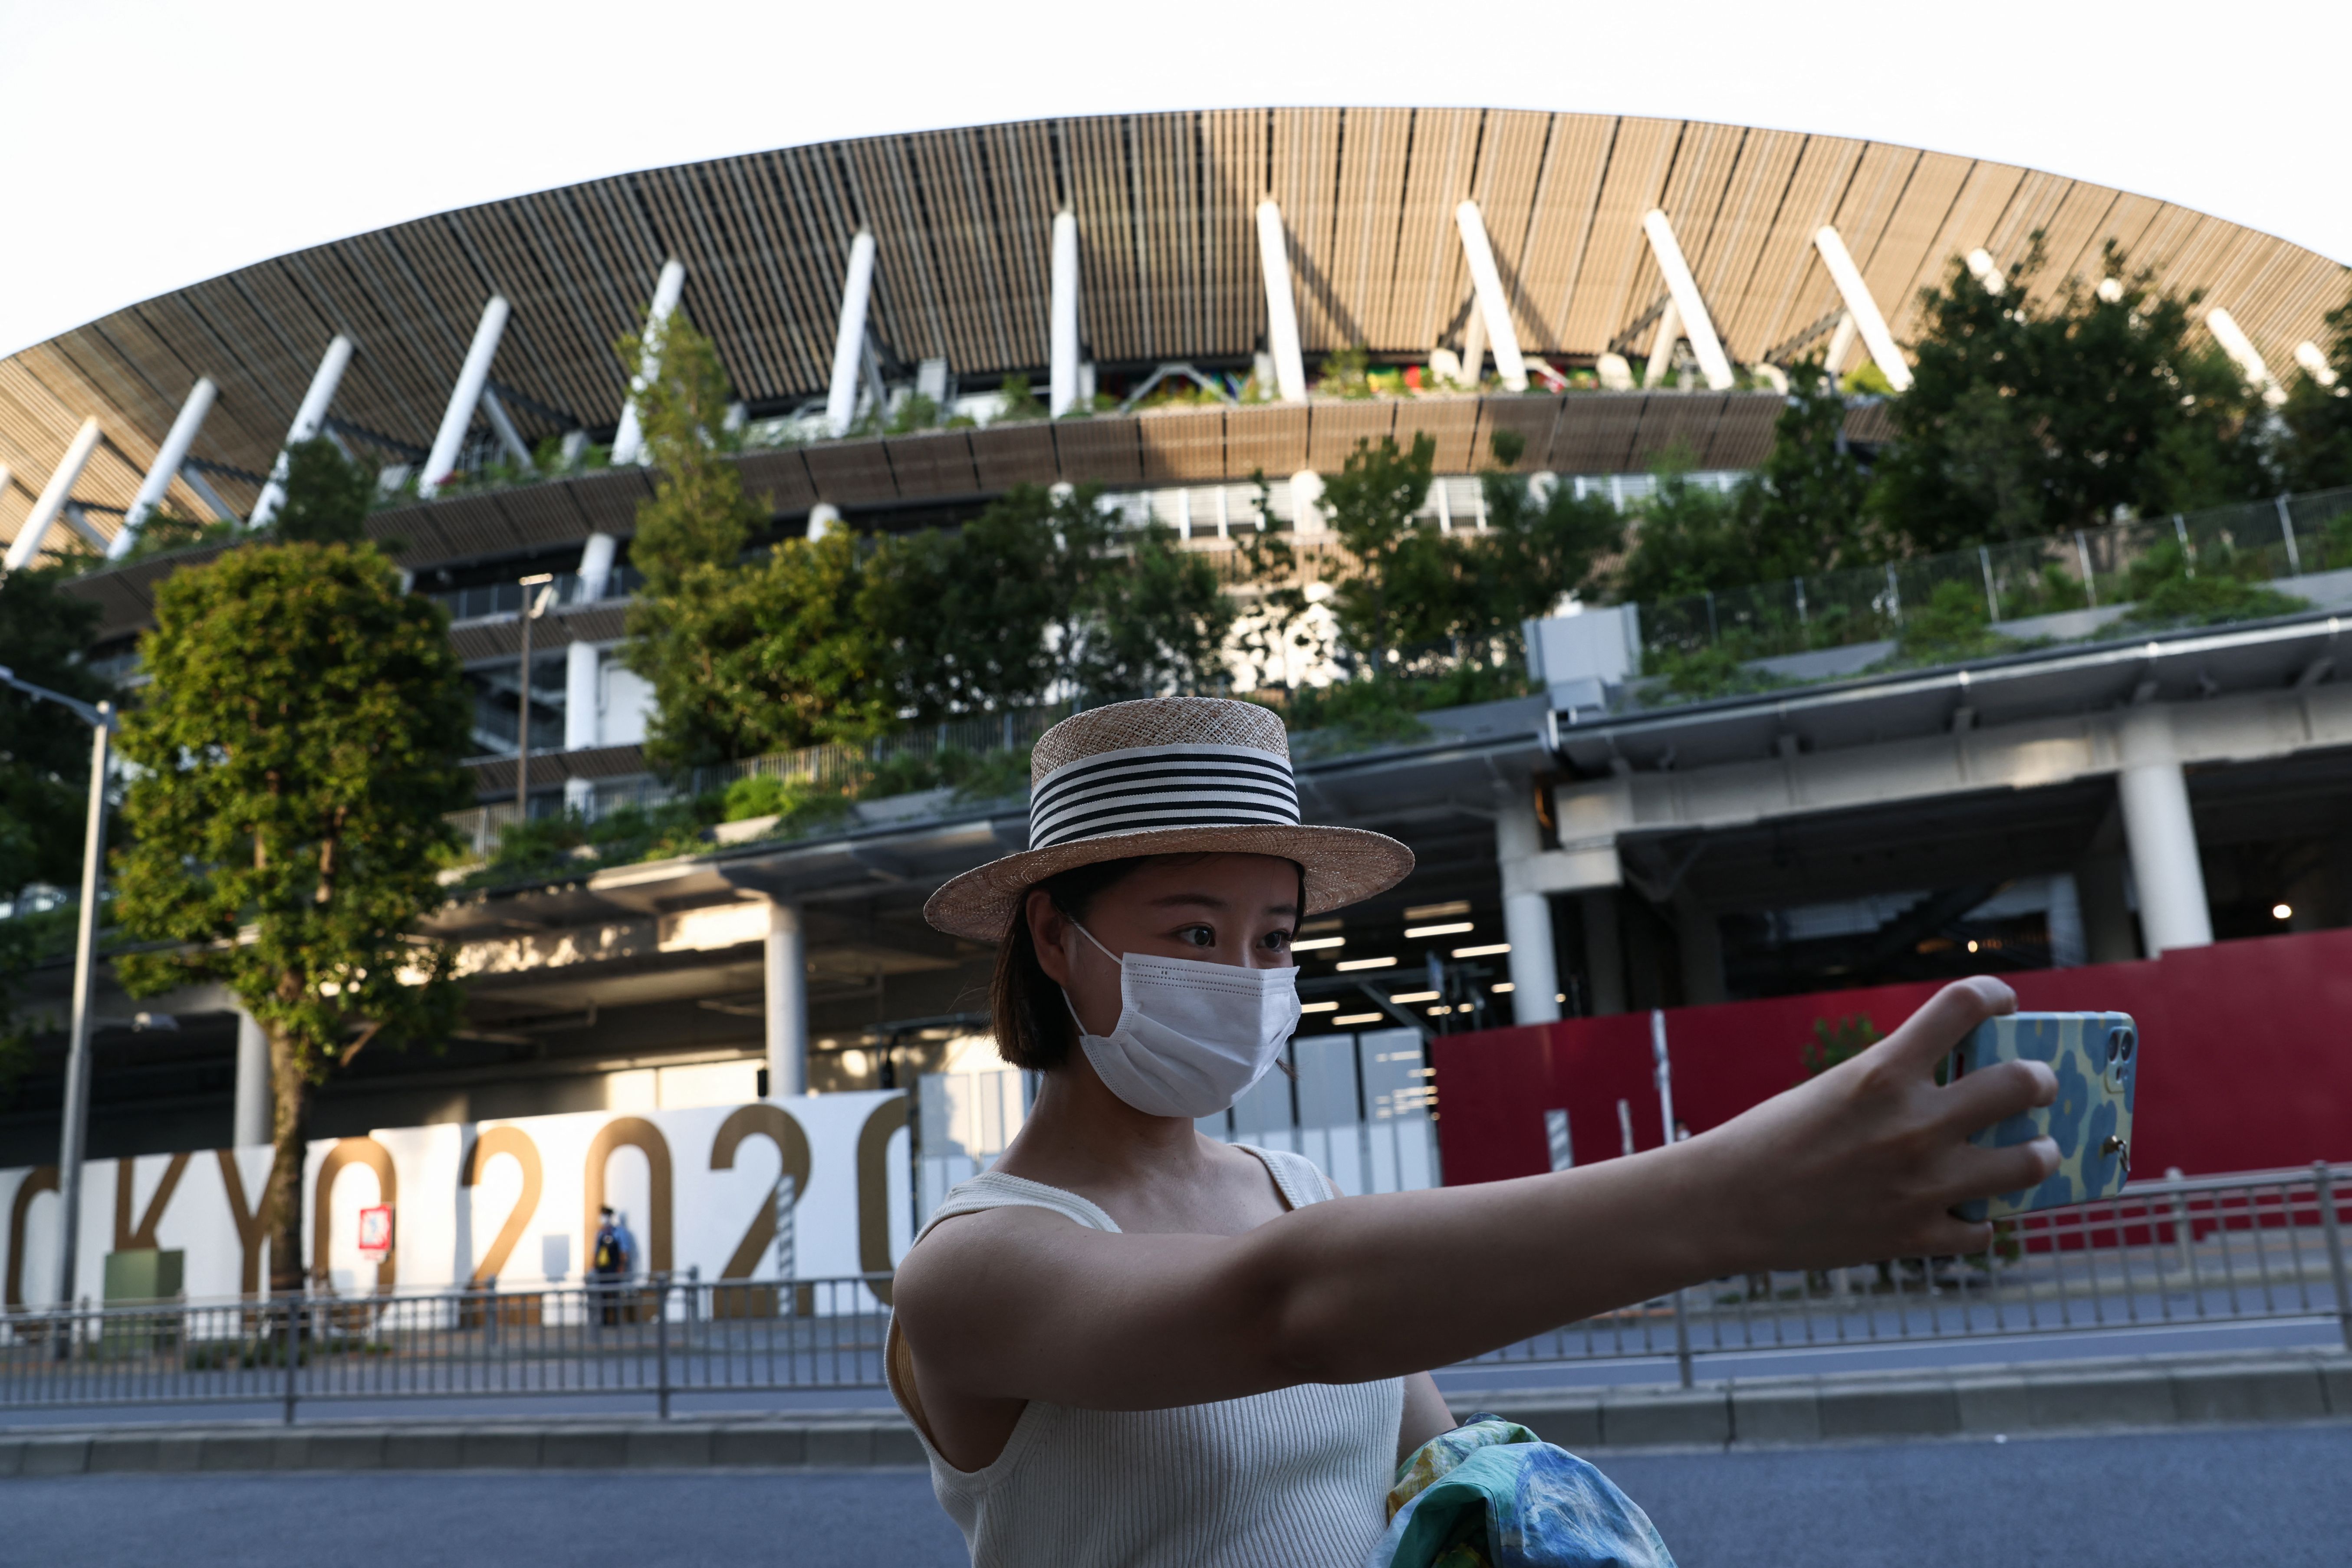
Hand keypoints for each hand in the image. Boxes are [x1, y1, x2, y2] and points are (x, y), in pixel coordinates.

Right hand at [1691, 977, 2057, 1271]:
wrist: (1729, 1205)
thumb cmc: (1774, 1138)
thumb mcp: (1838, 1088)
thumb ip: (1898, 1082)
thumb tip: (1965, 1081)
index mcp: (1884, 1072)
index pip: (1965, 1004)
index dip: (1995, 995)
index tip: (2002, 1004)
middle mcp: (1914, 1123)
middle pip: (2023, 1083)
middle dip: (2041, 1080)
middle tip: (2036, 1086)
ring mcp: (1923, 1184)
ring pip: (2031, 1162)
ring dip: (2039, 1154)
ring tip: (2034, 1152)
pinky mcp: (1919, 1237)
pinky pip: (1985, 1229)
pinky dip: (1979, 1219)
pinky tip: (1967, 1211)